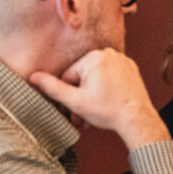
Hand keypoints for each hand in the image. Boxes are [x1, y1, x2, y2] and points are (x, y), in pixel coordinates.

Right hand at [29, 48, 169, 149]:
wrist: (138, 119)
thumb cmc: (110, 111)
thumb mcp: (75, 101)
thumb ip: (52, 88)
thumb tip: (34, 77)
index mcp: (94, 58)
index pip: (69, 77)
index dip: (70, 96)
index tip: (75, 109)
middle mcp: (109, 54)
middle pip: (83, 78)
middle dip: (81, 98)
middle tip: (83, 117)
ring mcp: (121, 60)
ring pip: (96, 79)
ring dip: (92, 96)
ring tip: (96, 113)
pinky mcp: (130, 68)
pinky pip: (110, 77)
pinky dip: (106, 89)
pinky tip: (108, 104)